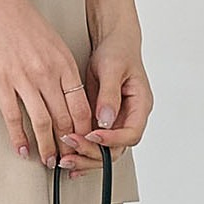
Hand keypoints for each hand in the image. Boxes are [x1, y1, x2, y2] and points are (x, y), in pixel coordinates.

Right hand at [0, 0, 96, 170]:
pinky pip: (13, 118)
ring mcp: (24, 79)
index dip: (85, 129)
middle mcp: (48, 73)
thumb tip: (68, 95)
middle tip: (71, 161)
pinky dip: (19, 138)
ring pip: (42, 123)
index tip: (86, 143)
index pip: (82, 105)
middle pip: (65, 119)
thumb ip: (61, 68)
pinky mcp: (1, 82)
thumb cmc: (20, 18)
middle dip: (70, 144)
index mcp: (64, 62)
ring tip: (49, 162)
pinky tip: (22, 150)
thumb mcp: (52, 40)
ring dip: (47, 148)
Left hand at [55, 21, 153, 177]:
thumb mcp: (112, 68)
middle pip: (116, 149)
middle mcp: (130, 119)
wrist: (111, 44)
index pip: (131, 134)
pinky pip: (94, 144)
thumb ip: (109, 95)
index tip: (92, 136)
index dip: (112, 140)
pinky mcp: (102, 123)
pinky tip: (67, 159)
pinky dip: (81, 153)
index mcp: (140, 106)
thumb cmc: (117, 51)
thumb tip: (105, 119)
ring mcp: (116, 123)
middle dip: (92, 154)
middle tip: (70, 149)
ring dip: (84, 158)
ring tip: (63, 160)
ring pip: (104, 152)